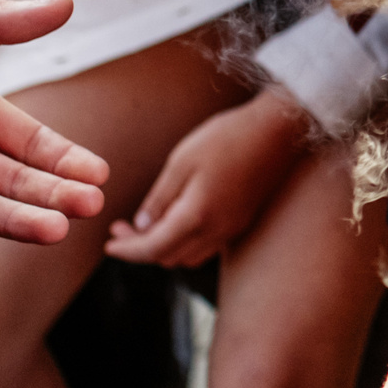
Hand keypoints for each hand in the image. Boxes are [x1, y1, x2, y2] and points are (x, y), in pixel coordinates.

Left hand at [106, 91, 312, 266]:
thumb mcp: (182, 161)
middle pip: (170, 257)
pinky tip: (177, 219)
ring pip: (189, 256)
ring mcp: (233, 229)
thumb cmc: (228, 138)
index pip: (153, 249)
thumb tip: (142, 225)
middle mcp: (217, 232)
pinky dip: (185, 241)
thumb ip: (160, 198)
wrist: (278, 130)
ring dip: (165, 247)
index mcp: (197, 217)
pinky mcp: (242, 220)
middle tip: (123, 229)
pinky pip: (207, 245)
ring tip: (147, 226)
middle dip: (142, 248)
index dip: (128, 250)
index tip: (108, 245)